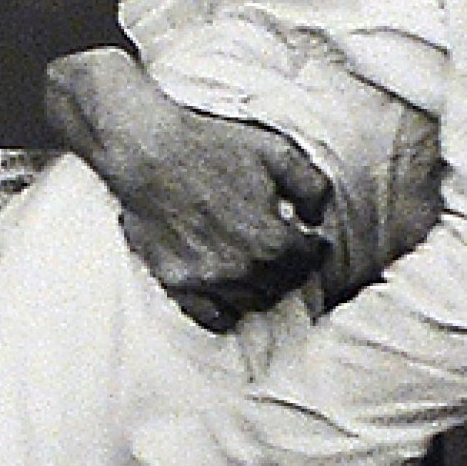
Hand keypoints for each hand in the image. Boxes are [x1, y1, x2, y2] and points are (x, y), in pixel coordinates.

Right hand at [45, 50, 330, 329]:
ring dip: (262, 288)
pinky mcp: (177, 284)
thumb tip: (317, 219)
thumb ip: (312, 187)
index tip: (311, 241)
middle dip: (290, 269)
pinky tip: (230, 290)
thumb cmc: (212, 147)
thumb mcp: (277, 153)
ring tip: (259, 267)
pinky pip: (213, 318)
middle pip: (283, 286)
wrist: (149, 152)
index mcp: (271, 240)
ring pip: (253, 303)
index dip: (314, 249)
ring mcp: (208, 280)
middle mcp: (242, 269)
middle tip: (286, 253)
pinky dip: (228, 309)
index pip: (308, 262)